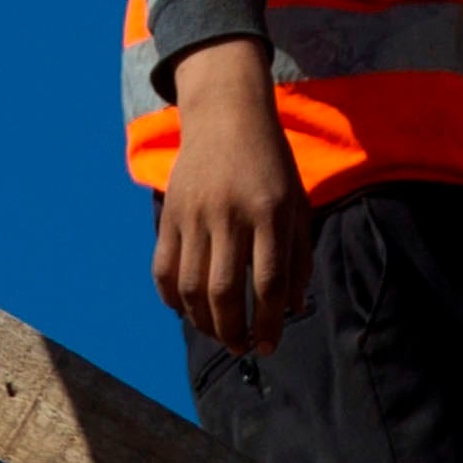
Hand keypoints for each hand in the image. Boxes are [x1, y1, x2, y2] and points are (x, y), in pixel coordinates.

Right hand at [152, 37, 312, 353]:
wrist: (226, 115)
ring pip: (191, 286)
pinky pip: (164, 268)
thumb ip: (298, 255)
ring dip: (204, 322)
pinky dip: (172, 298)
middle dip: (233, 331)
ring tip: (219, 334)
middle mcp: (229, 214)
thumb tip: (292, 308)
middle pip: (224, 291)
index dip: (268, 323)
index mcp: (270, 212)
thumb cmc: (271, 162)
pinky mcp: (170, 214)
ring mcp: (194, 214)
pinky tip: (187, 311)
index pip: (267, 282)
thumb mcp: (297, 202)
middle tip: (241, 348)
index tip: (269, 346)